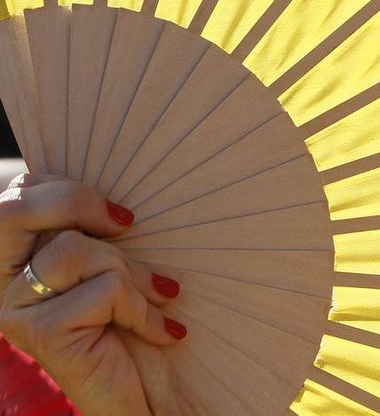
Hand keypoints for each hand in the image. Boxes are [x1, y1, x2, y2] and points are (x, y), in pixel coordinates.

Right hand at [0, 174, 185, 415]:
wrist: (133, 396)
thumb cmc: (125, 320)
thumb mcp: (104, 263)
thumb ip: (89, 229)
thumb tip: (117, 184)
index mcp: (10, 257)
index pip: (18, 194)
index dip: (68, 189)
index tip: (120, 215)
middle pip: (21, 210)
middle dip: (81, 204)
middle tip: (129, 226)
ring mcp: (13, 309)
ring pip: (75, 249)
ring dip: (132, 272)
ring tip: (158, 296)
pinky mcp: (39, 334)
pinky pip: (104, 292)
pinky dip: (144, 310)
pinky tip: (164, 331)